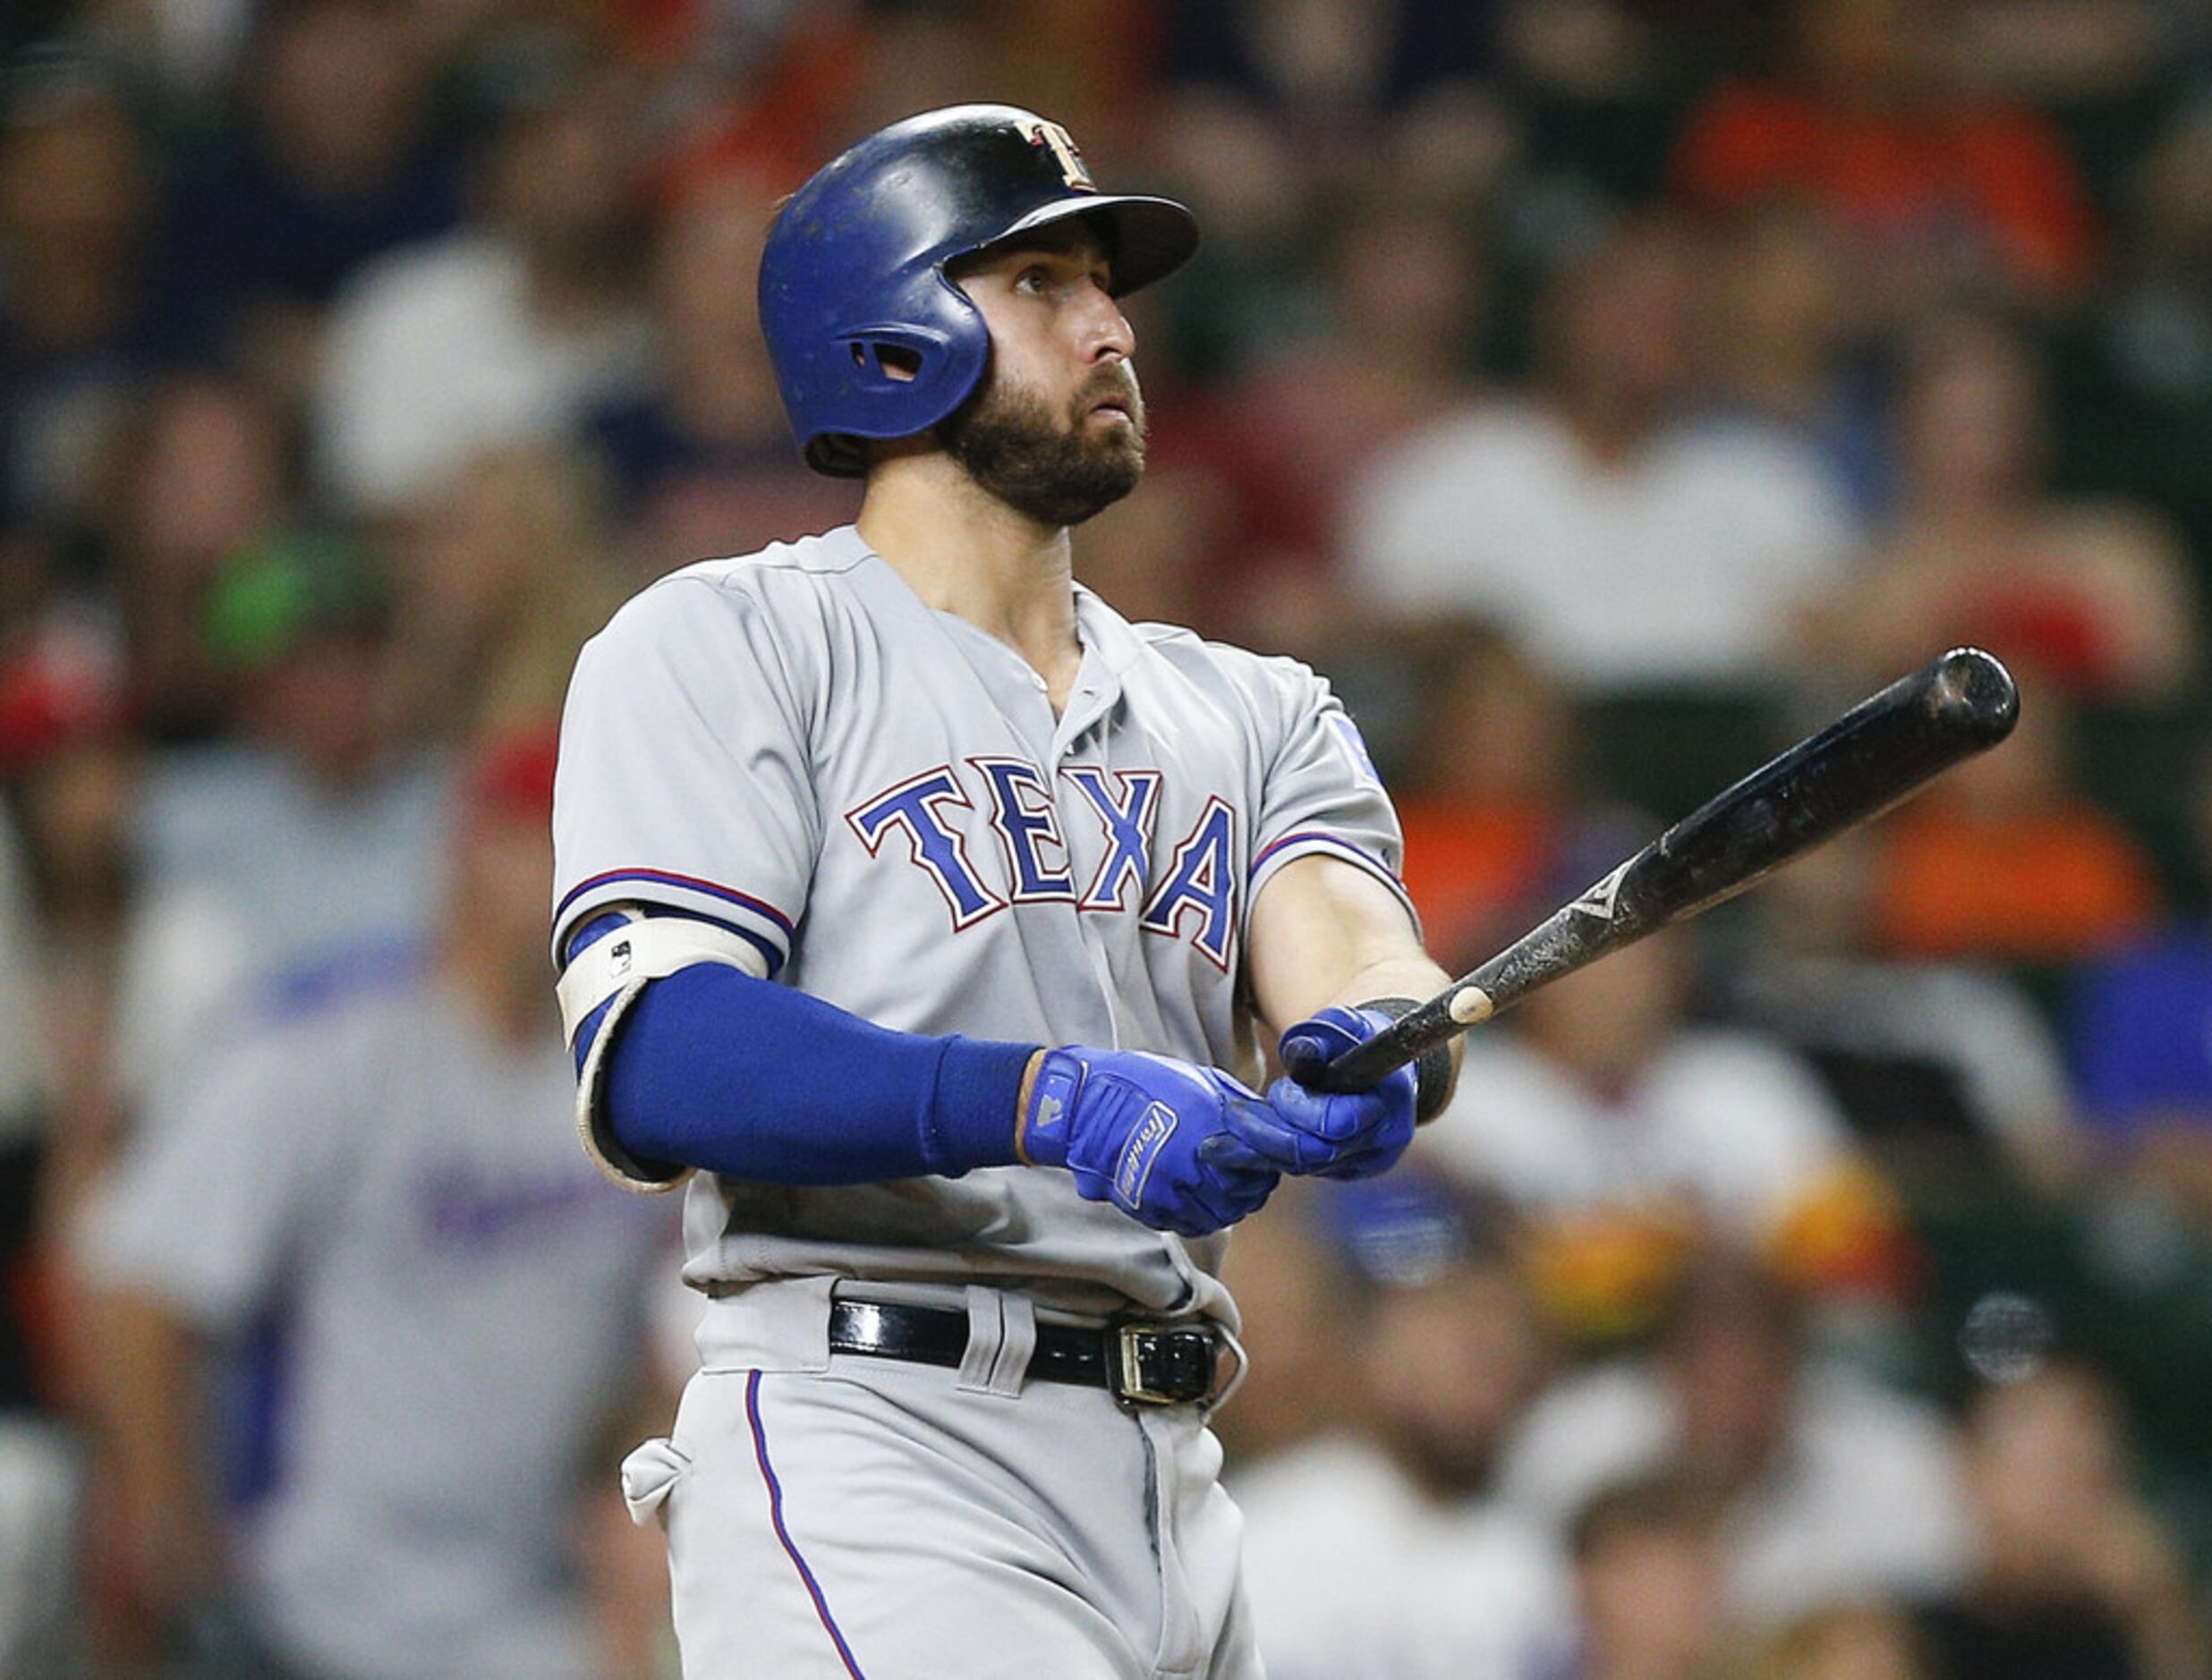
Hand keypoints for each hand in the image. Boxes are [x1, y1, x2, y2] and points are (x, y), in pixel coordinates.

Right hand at [1020, 1047, 1280, 1236]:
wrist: (1087, 1106)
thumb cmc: (1144, 1086)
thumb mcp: (1200, 1081)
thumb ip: (1238, 1105)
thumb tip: (1267, 1121)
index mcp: (1212, 1130)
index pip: (1260, 1168)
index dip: (1263, 1168)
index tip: (1259, 1163)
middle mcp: (1194, 1165)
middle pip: (1243, 1198)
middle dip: (1247, 1189)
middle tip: (1241, 1179)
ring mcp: (1171, 1189)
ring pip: (1219, 1217)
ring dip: (1224, 1206)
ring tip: (1216, 1189)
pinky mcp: (1151, 1207)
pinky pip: (1189, 1224)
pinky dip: (1197, 1216)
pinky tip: (1194, 1198)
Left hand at [1240, 1006, 1418, 1179]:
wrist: (1380, 1061)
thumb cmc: (1362, 1039)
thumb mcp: (1344, 1025)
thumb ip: (1322, 1034)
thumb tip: (1299, 1052)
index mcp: (1389, 1104)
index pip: (1337, 1123)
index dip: (1299, 1109)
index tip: (1274, 1089)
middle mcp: (1382, 1143)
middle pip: (1314, 1154)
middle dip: (1266, 1135)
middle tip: (1232, 1115)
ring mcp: (1364, 1162)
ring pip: (1303, 1168)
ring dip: (1259, 1151)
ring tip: (1224, 1136)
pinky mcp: (1344, 1171)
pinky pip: (1301, 1171)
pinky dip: (1269, 1158)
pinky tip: (1242, 1144)